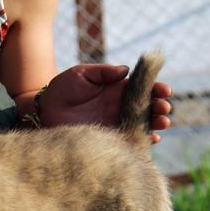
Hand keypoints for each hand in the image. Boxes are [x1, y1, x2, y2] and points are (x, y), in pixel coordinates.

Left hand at [38, 64, 171, 143]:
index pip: (143, 88)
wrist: (44, 111)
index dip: (156, 89)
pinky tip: (150, 139)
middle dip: (159, 108)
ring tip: (162, 123)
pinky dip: (140, 141)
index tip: (165, 91)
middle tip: (165, 109)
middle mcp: (120, 107)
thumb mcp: (82, 74)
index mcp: (118, 90)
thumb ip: (103, 72)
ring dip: (155, 124)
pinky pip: (128, 141)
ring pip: (141, 125)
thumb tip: (126, 70)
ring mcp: (115, 124)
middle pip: (147, 108)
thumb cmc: (62, 88)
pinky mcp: (107, 139)